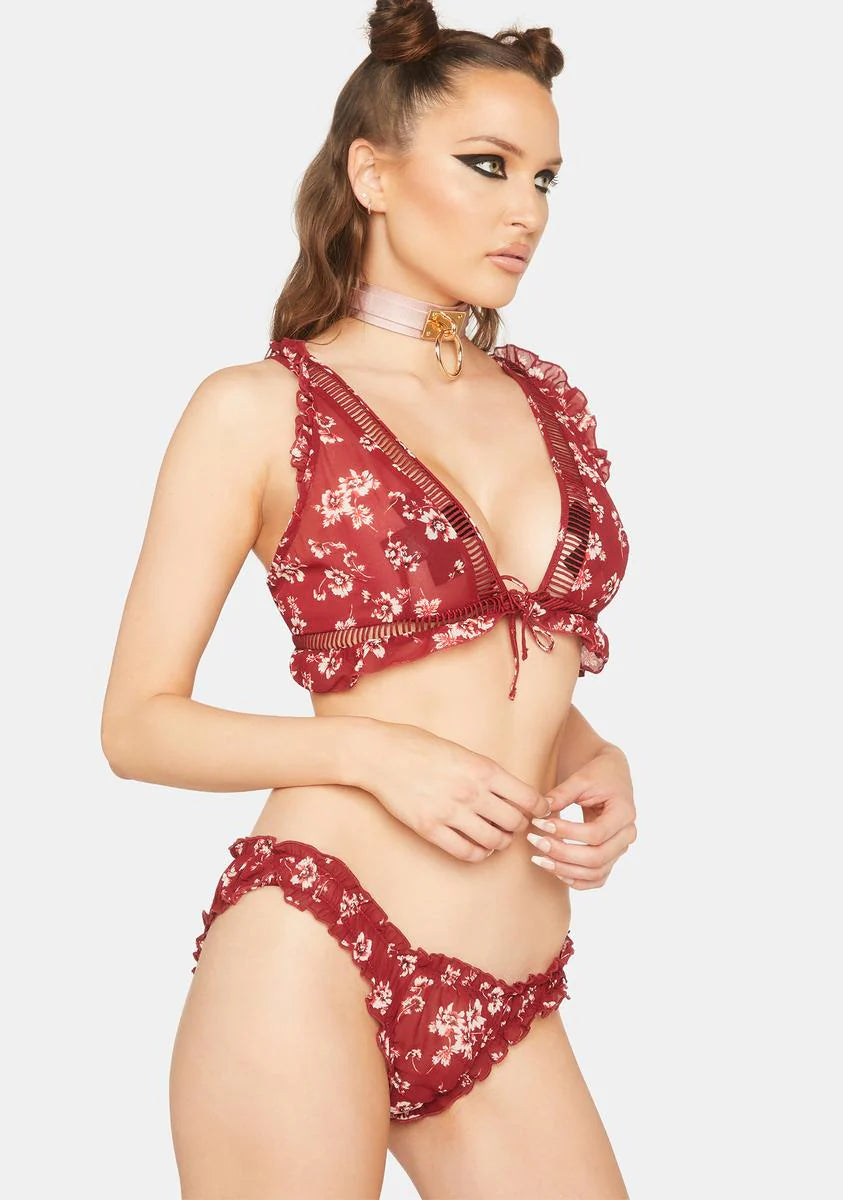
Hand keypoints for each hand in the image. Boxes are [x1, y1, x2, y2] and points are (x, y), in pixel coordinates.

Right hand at [362, 720, 550, 862]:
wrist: (380, 754)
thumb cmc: (419, 747)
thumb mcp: (462, 751)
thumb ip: (487, 772)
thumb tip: (511, 793)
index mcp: (483, 769)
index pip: (529, 798)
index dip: (539, 808)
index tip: (538, 811)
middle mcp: (472, 792)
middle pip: (515, 823)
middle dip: (519, 826)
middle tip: (513, 825)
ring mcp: (451, 812)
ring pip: (494, 842)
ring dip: (499, 842)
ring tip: (495, 837)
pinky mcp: (431, 829)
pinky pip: (467, 853)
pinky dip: (478, 854)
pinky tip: (476, 846)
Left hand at [528, 745, 636, 888]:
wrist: (611, 775)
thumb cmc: (598, 773)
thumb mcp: (581, 778)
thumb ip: (562, 794)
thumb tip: (540, 811)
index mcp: (624, 813)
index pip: (595, 833)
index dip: (566, 832)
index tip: (539, 824)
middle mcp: (627, 835)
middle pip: (596, 858)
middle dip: (562, 853)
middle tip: (535, 841)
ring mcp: (620, 849)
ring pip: (595, 873)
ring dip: (565, 870)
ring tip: (538, 858)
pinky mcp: (611, 856)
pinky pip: (596, 878)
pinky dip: (576, 880)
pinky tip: (554, 870)